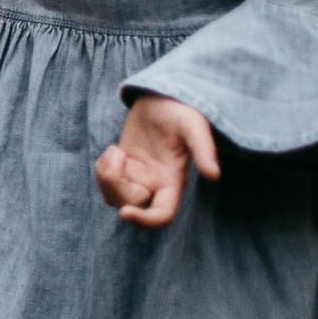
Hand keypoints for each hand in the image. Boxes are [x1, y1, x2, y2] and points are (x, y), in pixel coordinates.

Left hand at [94, 95, 220, 228]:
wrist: (163, 97)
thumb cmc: (181, 111)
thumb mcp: (194, 126)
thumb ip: (203, 150)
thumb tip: (214, 176)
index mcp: (173, 181)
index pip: (161, 216)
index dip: (144, 221)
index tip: (124, 213)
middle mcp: (155, 184)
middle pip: (130, 205)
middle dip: (115, 186)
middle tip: (118, 154)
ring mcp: (138, 176)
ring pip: (114, 196)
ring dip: (106, 176)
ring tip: (116, 150)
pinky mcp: (123, 166)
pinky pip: (107, 180)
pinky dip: (103, 168)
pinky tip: (113, 149)